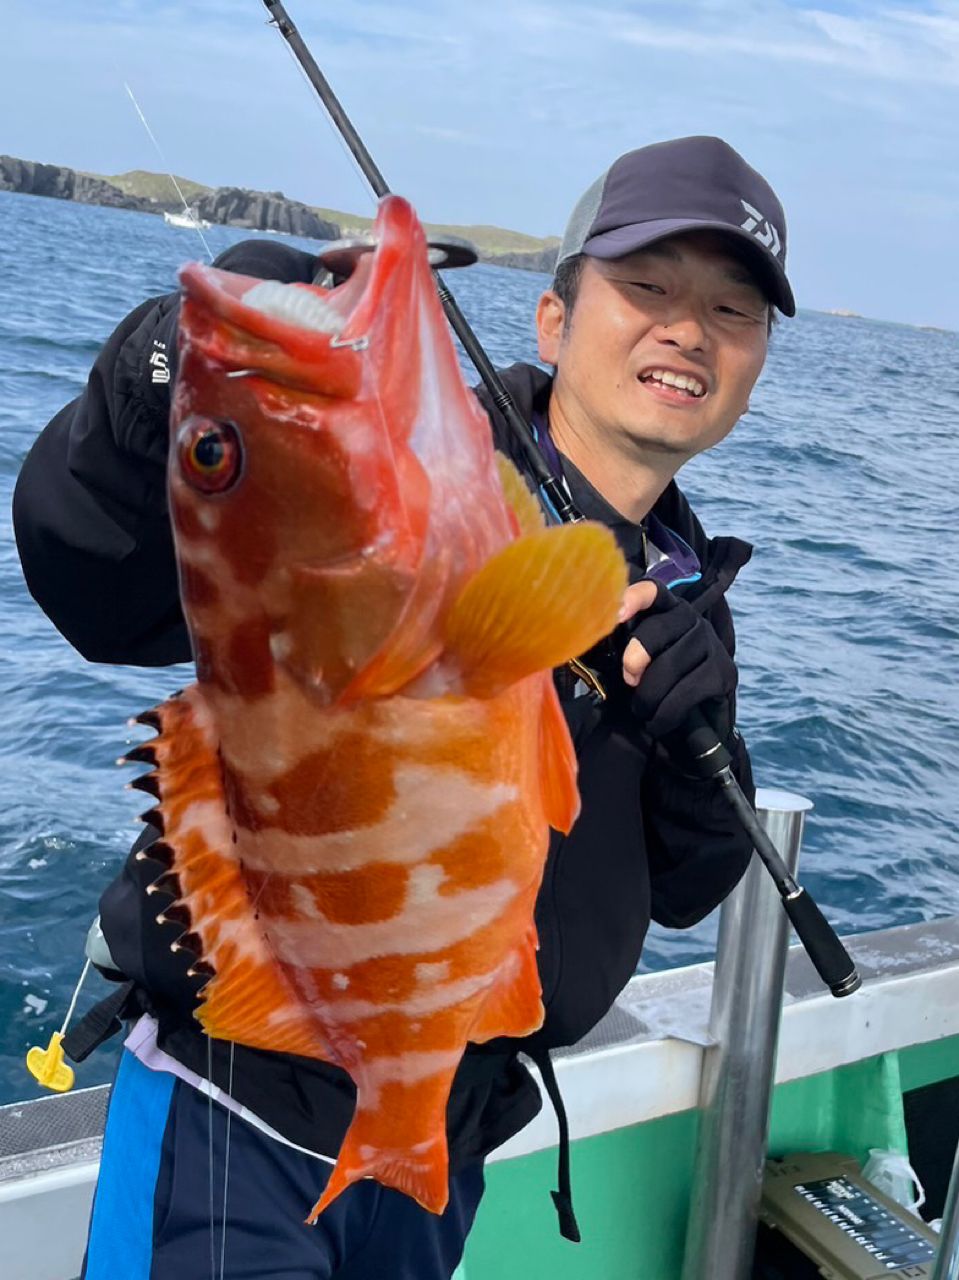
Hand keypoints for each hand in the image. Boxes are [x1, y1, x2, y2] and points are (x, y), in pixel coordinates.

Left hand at [617, 581, 736, 738]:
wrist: (696, 719)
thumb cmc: (655, 683)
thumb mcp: (632, 660)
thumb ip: (611, 647)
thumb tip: (578, 642)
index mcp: (664, 609)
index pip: (652, 591)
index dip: (634, 597)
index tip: (617, 614)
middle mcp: (691, 619)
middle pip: (657, 630)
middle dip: (635, 660)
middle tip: (629, 682)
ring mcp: (710, 644)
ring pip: (670, 665)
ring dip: (648, 696)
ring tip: (642, 710)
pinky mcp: (724, 672)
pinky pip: (687, 692)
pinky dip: (665, 713)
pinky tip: (658, 721)